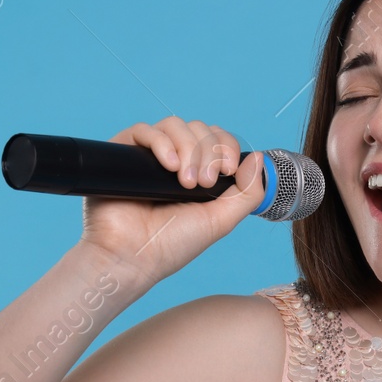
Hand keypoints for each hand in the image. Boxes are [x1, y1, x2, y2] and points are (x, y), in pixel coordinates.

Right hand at [79, 117, 266, 286]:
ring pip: (176, 125)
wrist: (132, 256)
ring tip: (184, 181)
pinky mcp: (123, 152)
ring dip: (188, 149)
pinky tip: (168, 166)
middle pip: (200, 129)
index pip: (218, 140)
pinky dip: (162, 143)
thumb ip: (247, 192)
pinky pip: (144, 130)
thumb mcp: (221, 220)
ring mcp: (149, 155)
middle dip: (209, 152)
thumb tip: (258, 157)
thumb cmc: (172, 244)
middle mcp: (174, 160)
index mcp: (198, 174)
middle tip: (203, 184)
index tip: (228, 169)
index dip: (227, 146)